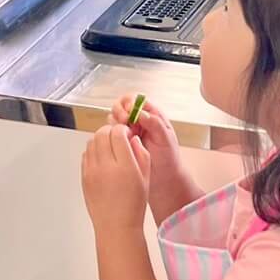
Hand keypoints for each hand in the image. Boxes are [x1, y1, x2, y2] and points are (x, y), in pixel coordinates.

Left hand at [81, 124, 150, 233]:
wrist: (116, 226)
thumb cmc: (133, 205)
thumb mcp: (145, 178)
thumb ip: (141, 154)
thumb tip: (133, 138)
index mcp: (125, 166)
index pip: (118, 133)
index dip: (123, 130)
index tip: (126, 135)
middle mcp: (106, 166)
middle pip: (102, 133)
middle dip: (110, 131)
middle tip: (117, 138)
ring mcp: (92, 171)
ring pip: (92, 141)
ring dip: (100, 140)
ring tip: (109, 149)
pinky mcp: (84, 177)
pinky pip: (85, 154)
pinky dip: (93, 151)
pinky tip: (102, 159)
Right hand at [110, 95, 198, 221]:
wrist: (164, 179)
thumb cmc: (168, 159)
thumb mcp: (166, 139)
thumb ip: (155, 124)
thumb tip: (142, 113)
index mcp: (151, 115)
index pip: (136, 99)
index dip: (130, 102)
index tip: (129, 111)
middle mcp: (138, 121)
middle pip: (122, 105)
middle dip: (119, 110)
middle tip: (123, 121)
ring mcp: (129, 131)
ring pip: (114, 118)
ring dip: (114, 122)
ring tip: (120, 133)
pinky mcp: (121, 142)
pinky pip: (111, 132)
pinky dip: (110, 133)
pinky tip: (115, 141)